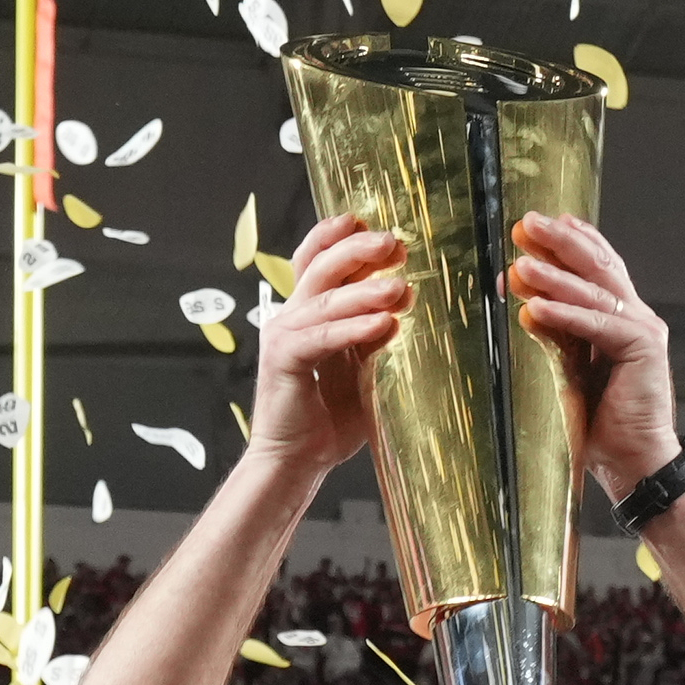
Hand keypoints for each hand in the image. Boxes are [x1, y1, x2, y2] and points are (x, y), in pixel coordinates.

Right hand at [245, 214, 404, 477]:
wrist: (295, 461)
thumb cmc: (328, 419)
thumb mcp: (361, 369)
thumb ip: (373, 336)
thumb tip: (399, 304)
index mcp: (309, 314)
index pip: (318, 260)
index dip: (341, 237)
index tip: (374, 223)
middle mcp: (292, 317)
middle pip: (320, 266)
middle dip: (357, 249)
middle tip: (393, 242)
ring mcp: (284, 337)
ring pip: (324, 299)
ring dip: (364, 290)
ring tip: (400, 288)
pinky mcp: (284, 361)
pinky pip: (322, 336)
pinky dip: (353, 327)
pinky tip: (384, 324)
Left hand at [503, 211, 680, 500]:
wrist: (633, 463)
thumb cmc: (601, 424)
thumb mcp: (568, 370)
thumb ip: (554, 337)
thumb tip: (524, 305)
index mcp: (621, 318)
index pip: (597, 268)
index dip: (569, 242)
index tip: (535, 226)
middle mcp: (636, 317)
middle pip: (598, 266)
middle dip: (560, 242)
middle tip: (526, 224)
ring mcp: (643, 330)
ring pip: (595, 292)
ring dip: (554, 276)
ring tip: (519, 264)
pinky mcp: (644, 349)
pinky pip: (597, 325)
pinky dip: (564, 314)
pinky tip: (534, 307)